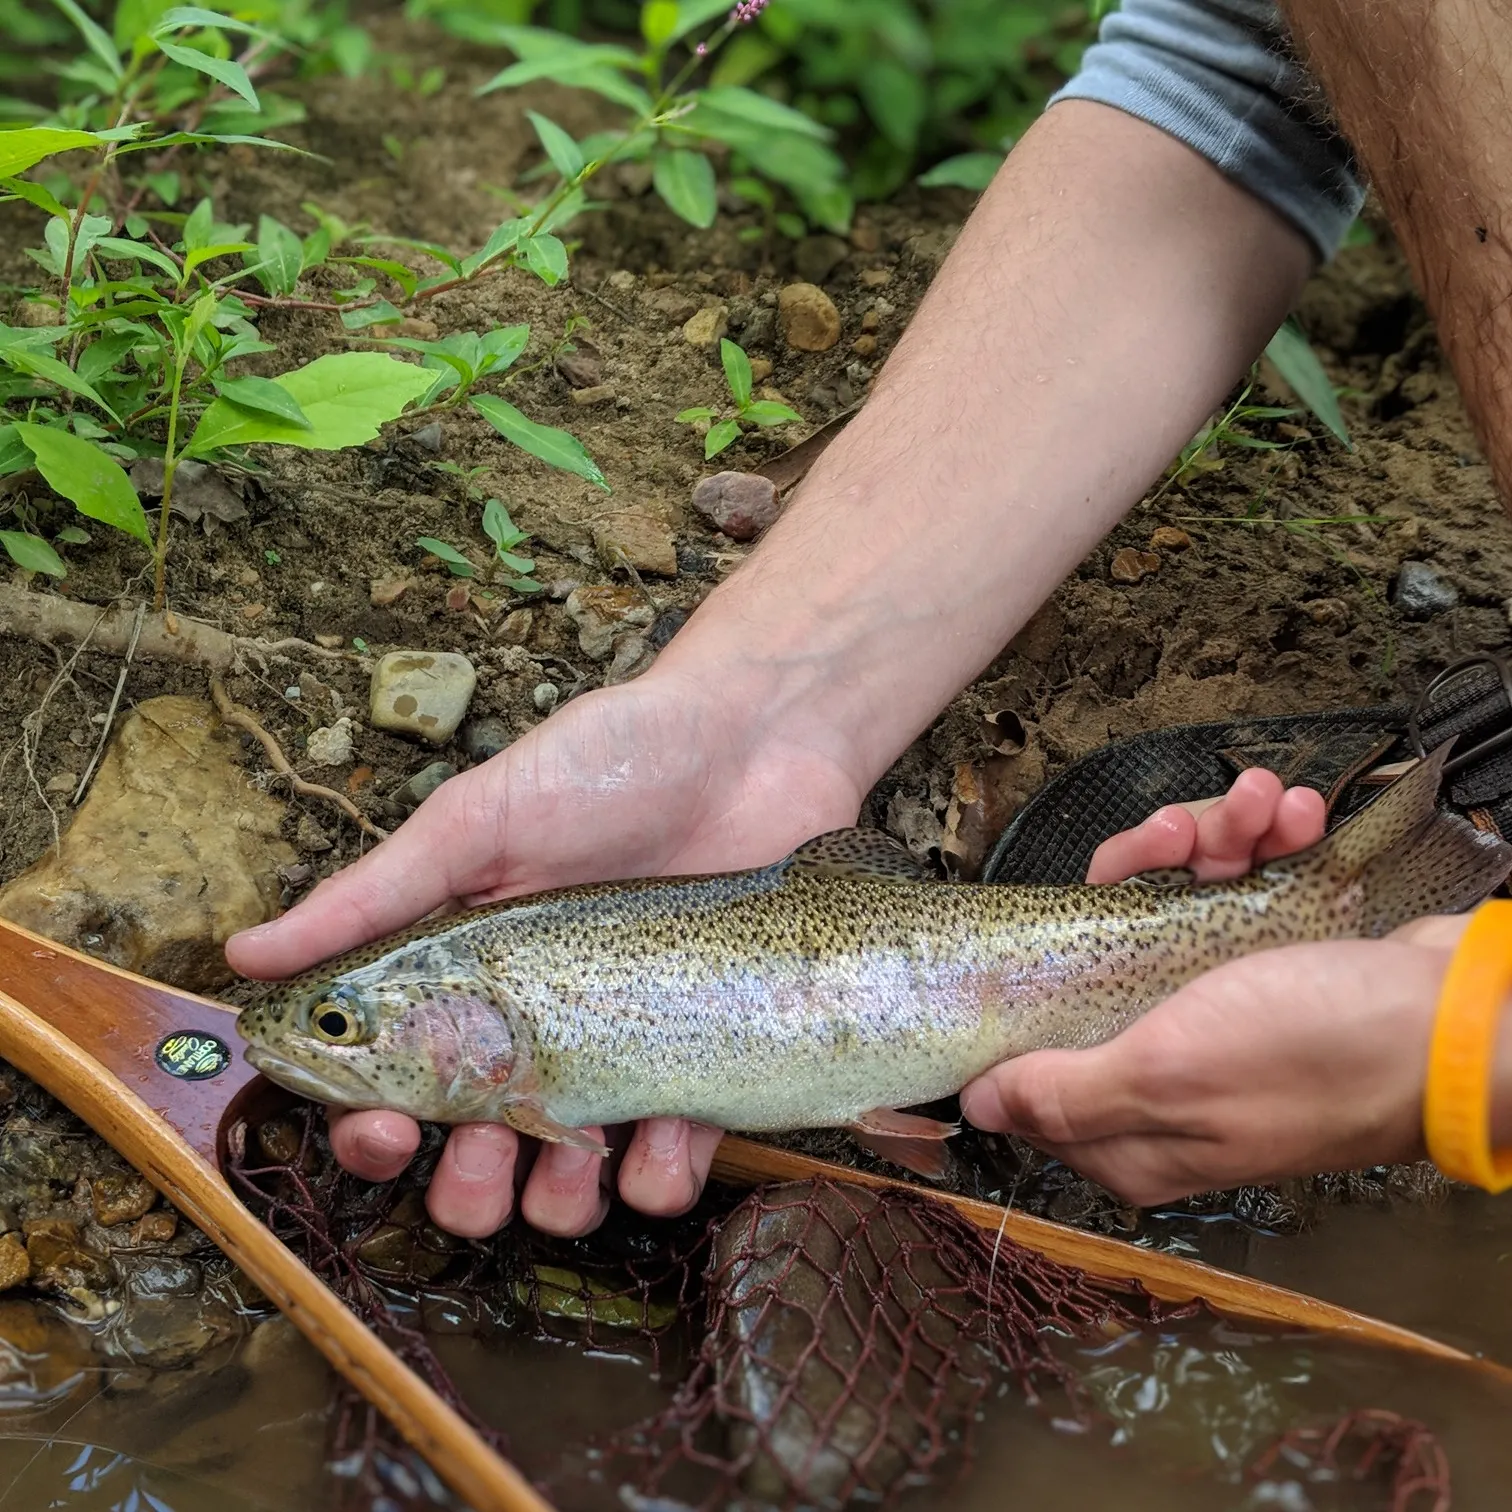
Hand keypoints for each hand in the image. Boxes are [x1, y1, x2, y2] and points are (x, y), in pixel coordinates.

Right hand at [227, 665, 861, 1238]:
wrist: (757, 739)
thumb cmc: (610, 765)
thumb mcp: (480, 819)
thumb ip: (374, 894)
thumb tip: (243, 955)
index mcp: (467, 981)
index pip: (398, 1084)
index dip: (375, 1130)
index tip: (385, 1132)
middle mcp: (536, 1029)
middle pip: (478, 1157)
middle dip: (469, 1188)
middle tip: (484, 1153)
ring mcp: (622, 1049)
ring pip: (570, 1183)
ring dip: (560, 1201)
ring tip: (578, 1155)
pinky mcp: (703, 1057)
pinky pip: (674, 1158)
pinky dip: (663, 1172)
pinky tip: (665, 1136)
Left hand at [961, 768, 1462, 1202]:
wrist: (1462, 1022)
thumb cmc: (1320, 1057)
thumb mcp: (1168, 1075)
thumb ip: (1065, 1092)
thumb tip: (978, 1106)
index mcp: (1133, 1120)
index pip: (1040, 1052)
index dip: (1038, 982)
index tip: (1064, 918)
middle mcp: (1172, 1066)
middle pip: (1104, 946)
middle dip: (1143, 868)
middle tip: (1183, 836)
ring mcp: (1226, 1007)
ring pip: (1177, 895)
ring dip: (1216, 834)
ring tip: (1260, 809)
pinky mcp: (1275, 958)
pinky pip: (1241, 883)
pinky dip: (1265, 838)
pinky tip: (1293, 818)